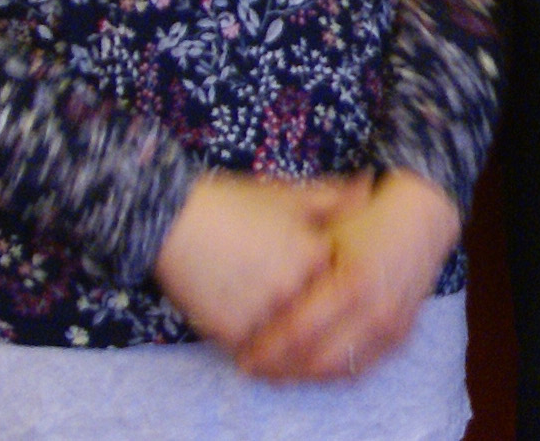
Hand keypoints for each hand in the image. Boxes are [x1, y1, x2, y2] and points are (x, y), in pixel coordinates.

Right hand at [149, 174, 333, 350]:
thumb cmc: (232, 204)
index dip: (338, 290)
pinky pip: (257, 353)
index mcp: (312, 254)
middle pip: (317, 318)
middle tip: (311, 326)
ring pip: (289, 342)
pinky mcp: (231, 331)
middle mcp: (292, 287)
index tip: (335, 292)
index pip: (342, 286)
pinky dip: (261, 353)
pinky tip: (260, 349)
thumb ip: (332, 199)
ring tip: (283, 340)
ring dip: (291, 347)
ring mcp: (262, 312)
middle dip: (317, 323)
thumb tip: (368, 186)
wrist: (171, 219)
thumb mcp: (286, 196)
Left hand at [233, 170, 461, 380]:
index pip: (299, 332)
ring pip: (337, 370)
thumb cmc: (365, 222)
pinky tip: (307, 369)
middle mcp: (375, 310)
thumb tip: (251, 300)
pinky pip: (359, 369)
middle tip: (252, 368)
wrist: (421, 220)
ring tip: (274, 373)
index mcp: (352, 282)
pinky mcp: (400, 337)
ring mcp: (391, 327)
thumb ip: (296, 270)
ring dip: (303, 376)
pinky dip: (329, 374)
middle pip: (316, 359)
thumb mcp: (325, 236)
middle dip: (280, 369)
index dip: (268, 349)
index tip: (242, 354)